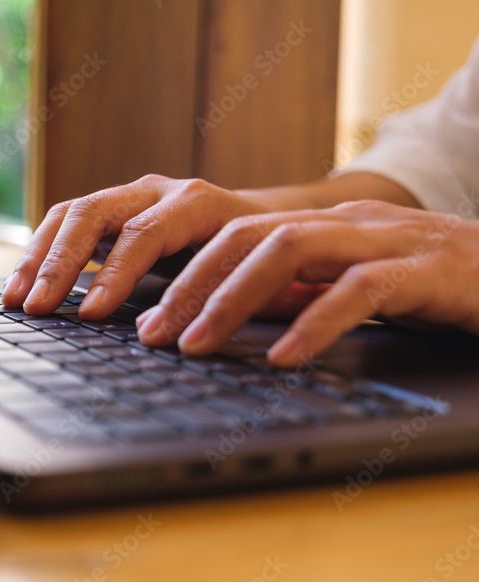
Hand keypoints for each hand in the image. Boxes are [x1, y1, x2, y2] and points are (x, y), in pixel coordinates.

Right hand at [1, 176, 271, 318]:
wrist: (266, 224)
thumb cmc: (264, 261)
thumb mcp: (260, 278)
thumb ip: (227, 299)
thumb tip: (195, 336)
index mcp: (198, 203)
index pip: (144, 234)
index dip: (115, 274)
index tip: (92, 315)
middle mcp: (159, 191)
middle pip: (94, 213)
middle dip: (61, 264)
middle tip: (37, 307)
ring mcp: (131, 196)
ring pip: (72, 213)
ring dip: (39, 257)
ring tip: (16, 299)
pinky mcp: (111, 210)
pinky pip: (66, 222)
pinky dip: (41, 252)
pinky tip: (23, 284)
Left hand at [136, 200, 478, 366]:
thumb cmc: (436, 285)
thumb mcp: (353, 285)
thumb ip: (300, 293)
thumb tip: (233, 317)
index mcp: (323, 226)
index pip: (233, 236)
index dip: (183, 275)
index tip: (146, 320)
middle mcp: (346, 224)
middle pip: (246, 237)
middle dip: (190, 287)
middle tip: (154, 336)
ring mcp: (386, 240)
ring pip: (289, 249)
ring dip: (232, 299)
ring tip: (197, 344)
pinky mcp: (428, 270)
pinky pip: (360, 289)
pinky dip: (315, 323)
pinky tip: (283, 357)